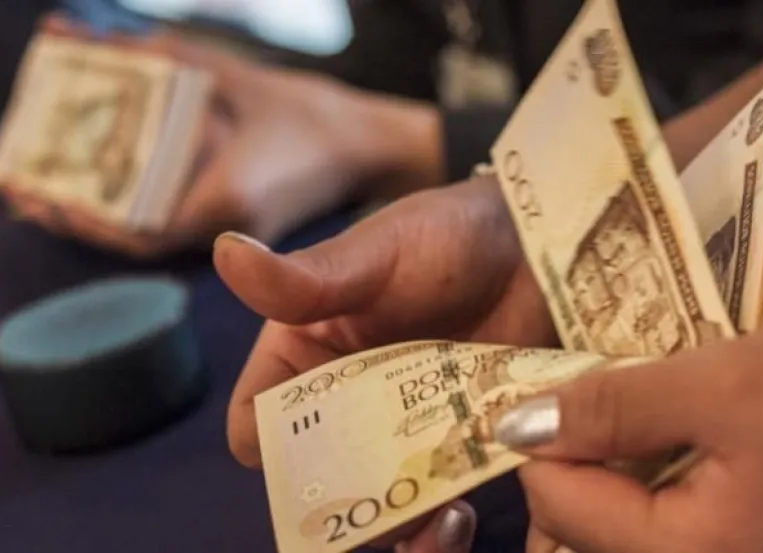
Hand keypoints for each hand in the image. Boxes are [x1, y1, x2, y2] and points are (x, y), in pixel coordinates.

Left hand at [3, 16, 441, 258]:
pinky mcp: (236, 223)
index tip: (41, 197)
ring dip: (102, 208)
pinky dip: (137, 200)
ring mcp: (231, 232)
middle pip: (133, 237)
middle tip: (25, 186)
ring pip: (151, 231)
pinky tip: (113, 175)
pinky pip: (174, 220)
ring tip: (55, 178)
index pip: (140, 232)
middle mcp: (225, 227)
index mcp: (228, 199)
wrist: (371, 149)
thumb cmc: (316, 117)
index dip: (85, 221)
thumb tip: (96, 36)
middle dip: (77, 215)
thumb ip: (170, 58)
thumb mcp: (242, 78)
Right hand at [213, 175, 553, 547]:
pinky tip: (464, 515)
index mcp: (302, 355)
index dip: (274, 452)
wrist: (539, 246)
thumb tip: (223, 250)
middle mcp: (343, 400)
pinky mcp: (453, 444)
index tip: (316, 463)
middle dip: (340, 505)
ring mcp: (400, 428)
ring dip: (394, 525)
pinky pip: (435, 498)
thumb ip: (305, 277)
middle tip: (384, 509)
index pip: (259, 424)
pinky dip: (441, 519)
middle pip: (316, 478)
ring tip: (436, 521)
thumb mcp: (375, 255)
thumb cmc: (445, 235)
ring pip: (374, 502)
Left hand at [498, 304, 762, 552]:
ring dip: (614, 461)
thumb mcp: (733, 384)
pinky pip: (676, 519)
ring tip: (628, 399)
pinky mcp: (760, 541)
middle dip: (570, 457)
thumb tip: (516, 427)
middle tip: (583, 386)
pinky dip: (658, 470)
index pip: (558, 506)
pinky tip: (674, 422)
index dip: (537, 435)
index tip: (543, 375)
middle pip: (585, 533)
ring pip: (630, 524)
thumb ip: (618, 409)